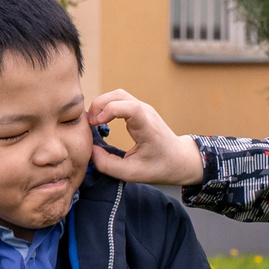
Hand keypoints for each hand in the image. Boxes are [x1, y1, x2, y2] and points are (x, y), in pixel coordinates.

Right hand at [88, 89, 207, 187]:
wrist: (180, 160)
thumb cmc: (159, 167)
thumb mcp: (132, 173)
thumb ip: (108, 165)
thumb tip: (90, 151)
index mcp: (147, 128)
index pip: (130, 108)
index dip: (110, 110)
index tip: (96, 124)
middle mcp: (146, 113)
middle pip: (118, 95)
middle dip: (99, 105)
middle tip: (88, 124)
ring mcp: (143, 109)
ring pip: (117, 95)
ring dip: (101, 104)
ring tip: (92, 122)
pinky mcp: (140, 110)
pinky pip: (120, 100)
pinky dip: (106, 106)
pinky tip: (100, 120)